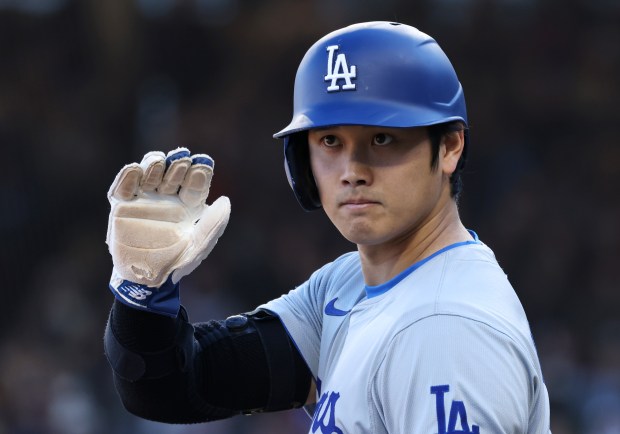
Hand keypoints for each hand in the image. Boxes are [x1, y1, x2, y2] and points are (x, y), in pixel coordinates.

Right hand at [106, 147, 230, 315]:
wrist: (146, 280)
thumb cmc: (176, 263)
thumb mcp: (198, 246)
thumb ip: (213, 225)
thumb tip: (225, 200)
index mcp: (189, 206)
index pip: (196, 182)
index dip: (200, 171)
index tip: (203, 163)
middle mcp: (167, 199)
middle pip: (173, 173)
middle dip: (178, 165)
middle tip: (182, 159)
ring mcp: (144, 201)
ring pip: (149, 174)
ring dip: (154, 165)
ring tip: (160, 161)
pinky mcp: (122, 207)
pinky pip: (123, 187)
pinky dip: (128, 176)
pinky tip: (136, 169)